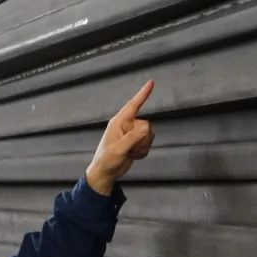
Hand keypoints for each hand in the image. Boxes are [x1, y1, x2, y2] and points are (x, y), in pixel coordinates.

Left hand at [85, 80, 154, 195]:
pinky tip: (132, 155)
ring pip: (149, 134)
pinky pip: (148, 143)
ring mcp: (131, 134)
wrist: (105, 173)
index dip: (143, 93)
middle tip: (130, 148)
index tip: (151, 82)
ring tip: (130, 152)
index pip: (133, 104)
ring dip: (143, 146)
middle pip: (146, 125)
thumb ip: (134, 137)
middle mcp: (126, 125)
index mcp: (118, 122)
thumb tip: (147, 128)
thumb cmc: (106, 160)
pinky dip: (142, 152)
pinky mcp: (136, 142)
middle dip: (142, 139)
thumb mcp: (119, 148)